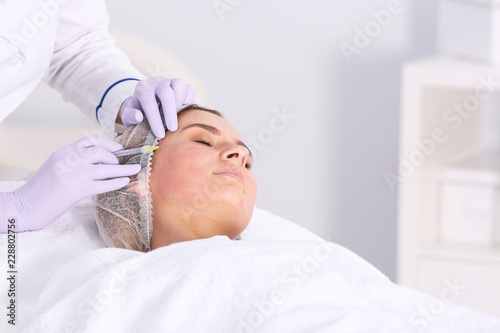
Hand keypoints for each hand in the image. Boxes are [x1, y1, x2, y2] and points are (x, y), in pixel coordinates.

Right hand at [0, 136, 139, 231]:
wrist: (23, 207)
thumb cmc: (40, 190)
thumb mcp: (55, 167)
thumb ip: (73, 160)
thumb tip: (97, 160)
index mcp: (63, 152)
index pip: (89, 140)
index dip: (108, 143)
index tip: (119, 148)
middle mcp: (69, 160)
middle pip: (100, 152)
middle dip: (116, 157)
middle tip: (123, 163)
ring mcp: (73, 174)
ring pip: (105, 167)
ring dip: (124, 168)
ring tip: (135, 170)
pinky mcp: (77, 191)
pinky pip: (103, 184)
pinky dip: (117, 182)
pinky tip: (125, 182)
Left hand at [120, 77, 195, 137]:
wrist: (146, 102)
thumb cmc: (138, 112)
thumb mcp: (128, 116)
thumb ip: (130, 116)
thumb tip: (138, 116)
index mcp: (142, 89)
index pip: (149, 102)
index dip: (155, 119)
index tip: (160, 135)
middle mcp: (156, 83)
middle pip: (165, 92)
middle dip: (170, 112)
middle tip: (172, 129)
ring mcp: (170, 82)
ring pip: (179, 84)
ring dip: (181, 101)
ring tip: (180, 116)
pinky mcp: (181, 85)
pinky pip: (189, 88)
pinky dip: (189, 100)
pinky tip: (185, 112)